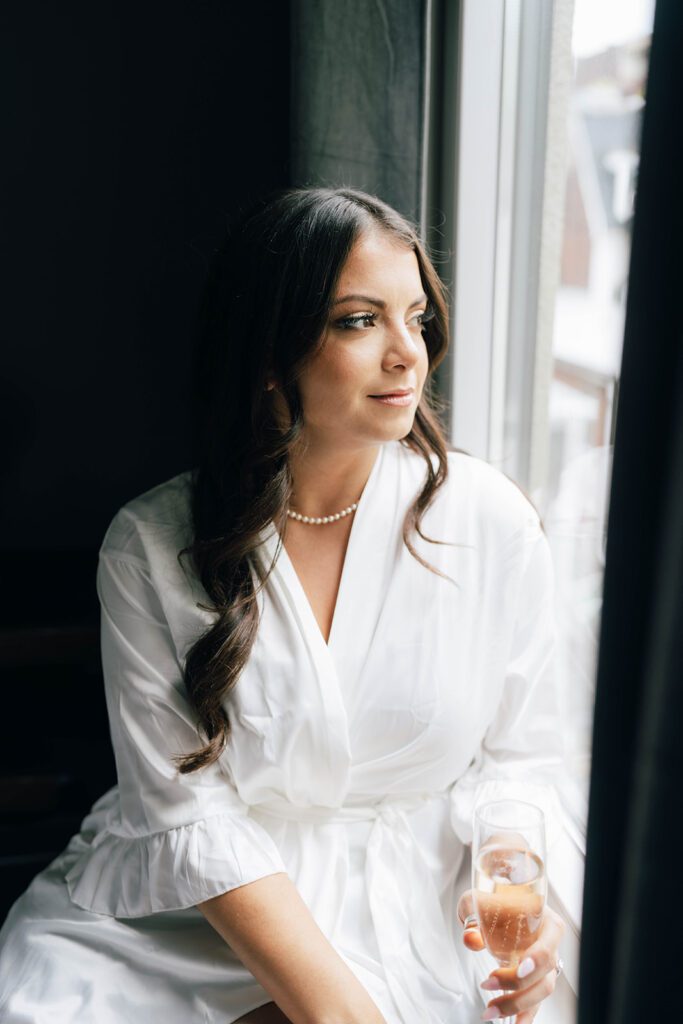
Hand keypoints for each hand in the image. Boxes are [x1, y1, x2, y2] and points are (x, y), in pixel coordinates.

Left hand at [456, 890, 565, 1022]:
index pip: (550, 938)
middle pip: (545, 969)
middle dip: (517, 983)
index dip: (538, 956)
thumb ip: (473, 914)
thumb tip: (471, 938)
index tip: (519, 966)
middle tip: (488, 983)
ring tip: (489, 1010)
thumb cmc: (492, 900)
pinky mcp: (534, 979)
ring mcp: (544, 963)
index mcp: (543, 917)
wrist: (497, 906)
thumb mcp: (478, 900)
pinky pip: (536, 1001)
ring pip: (542, 989)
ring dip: (517, 1003)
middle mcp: (549, 941)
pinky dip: (525, 1015)